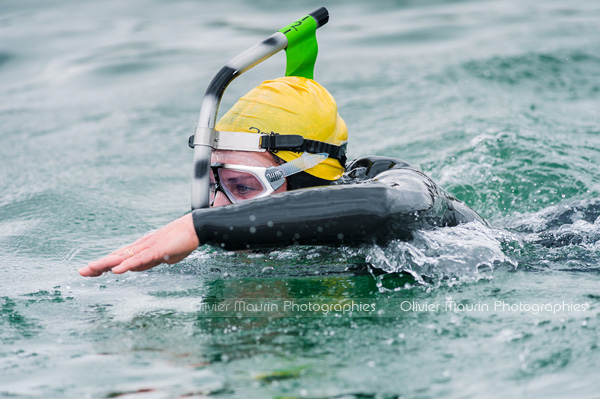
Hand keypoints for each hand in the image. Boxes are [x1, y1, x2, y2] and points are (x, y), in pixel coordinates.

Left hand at [79, 213, 198, 276]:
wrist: (195, 228)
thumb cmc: (181, 241)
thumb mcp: (162, 257)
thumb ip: (147, 262)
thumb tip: (133, 268)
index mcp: (142, 248)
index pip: (119, 257)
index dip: (104, 264)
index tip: (90, 270)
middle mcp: (141, 246)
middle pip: (116, 256)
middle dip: (98, 265)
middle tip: (81, 272)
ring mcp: (148, 247)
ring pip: (123, 257)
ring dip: (106, 264)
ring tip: (91, 269)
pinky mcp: (156, 250)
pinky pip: (139, 259)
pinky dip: (127, 264)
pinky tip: (117, 270)